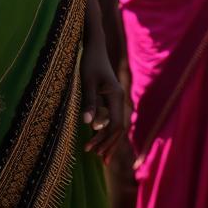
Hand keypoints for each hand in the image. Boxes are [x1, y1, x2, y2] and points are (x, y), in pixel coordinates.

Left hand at [80, 40, 125, 161]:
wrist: (94, 47)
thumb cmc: (90, 63)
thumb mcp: (87, 82)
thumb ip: (89, 102)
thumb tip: (89, 124)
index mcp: (116, 96)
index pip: (116, 125)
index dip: (105, 140)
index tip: (91, 150)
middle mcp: (120, 98)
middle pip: (119, 127)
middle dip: (110, 144)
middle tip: (99, 161)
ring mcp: (116, 98)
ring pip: (117, 123)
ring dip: (108, 139)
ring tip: (96, 153)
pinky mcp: (110, 96)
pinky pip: (112, 117)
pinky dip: (106, 129)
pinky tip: (97, 135)